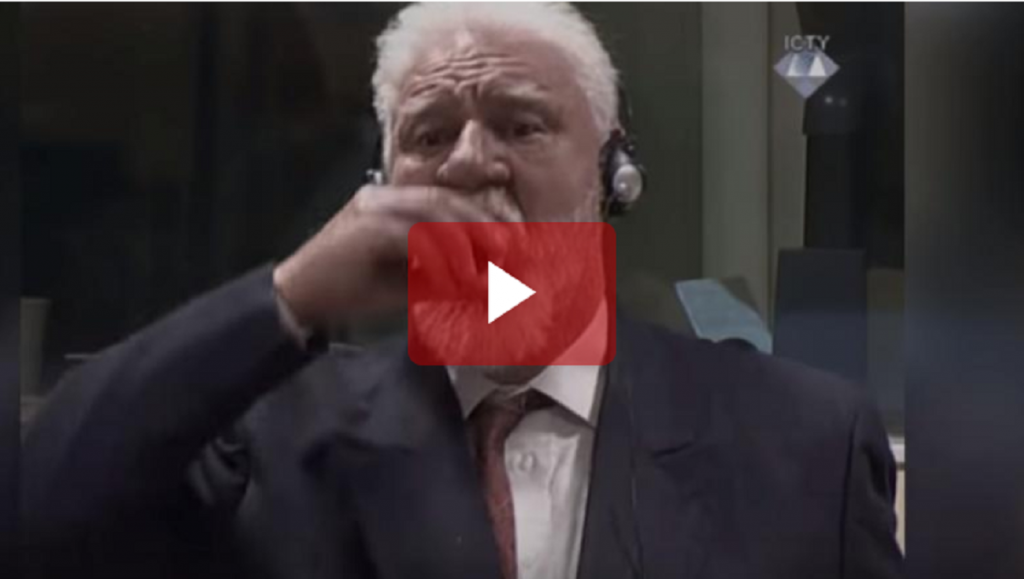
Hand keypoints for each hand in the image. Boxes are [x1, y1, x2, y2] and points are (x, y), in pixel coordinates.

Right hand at [273, 185, 519, 328]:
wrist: (299, 302)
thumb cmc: (351, 293)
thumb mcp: (407, 282)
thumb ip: (441, 275)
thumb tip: (484, 281)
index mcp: (392, 203)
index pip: (445, 199)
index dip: (481, 217)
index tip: (513, 241)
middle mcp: (383, 197)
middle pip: (445, 198)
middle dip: (484, 223)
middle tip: (514, 249)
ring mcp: (373, 208)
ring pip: (434, 210)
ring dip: (469, 235)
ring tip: (496, 260)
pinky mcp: (366, 227)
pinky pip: (416, 234)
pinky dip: (443, 254)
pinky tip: (462, 275)